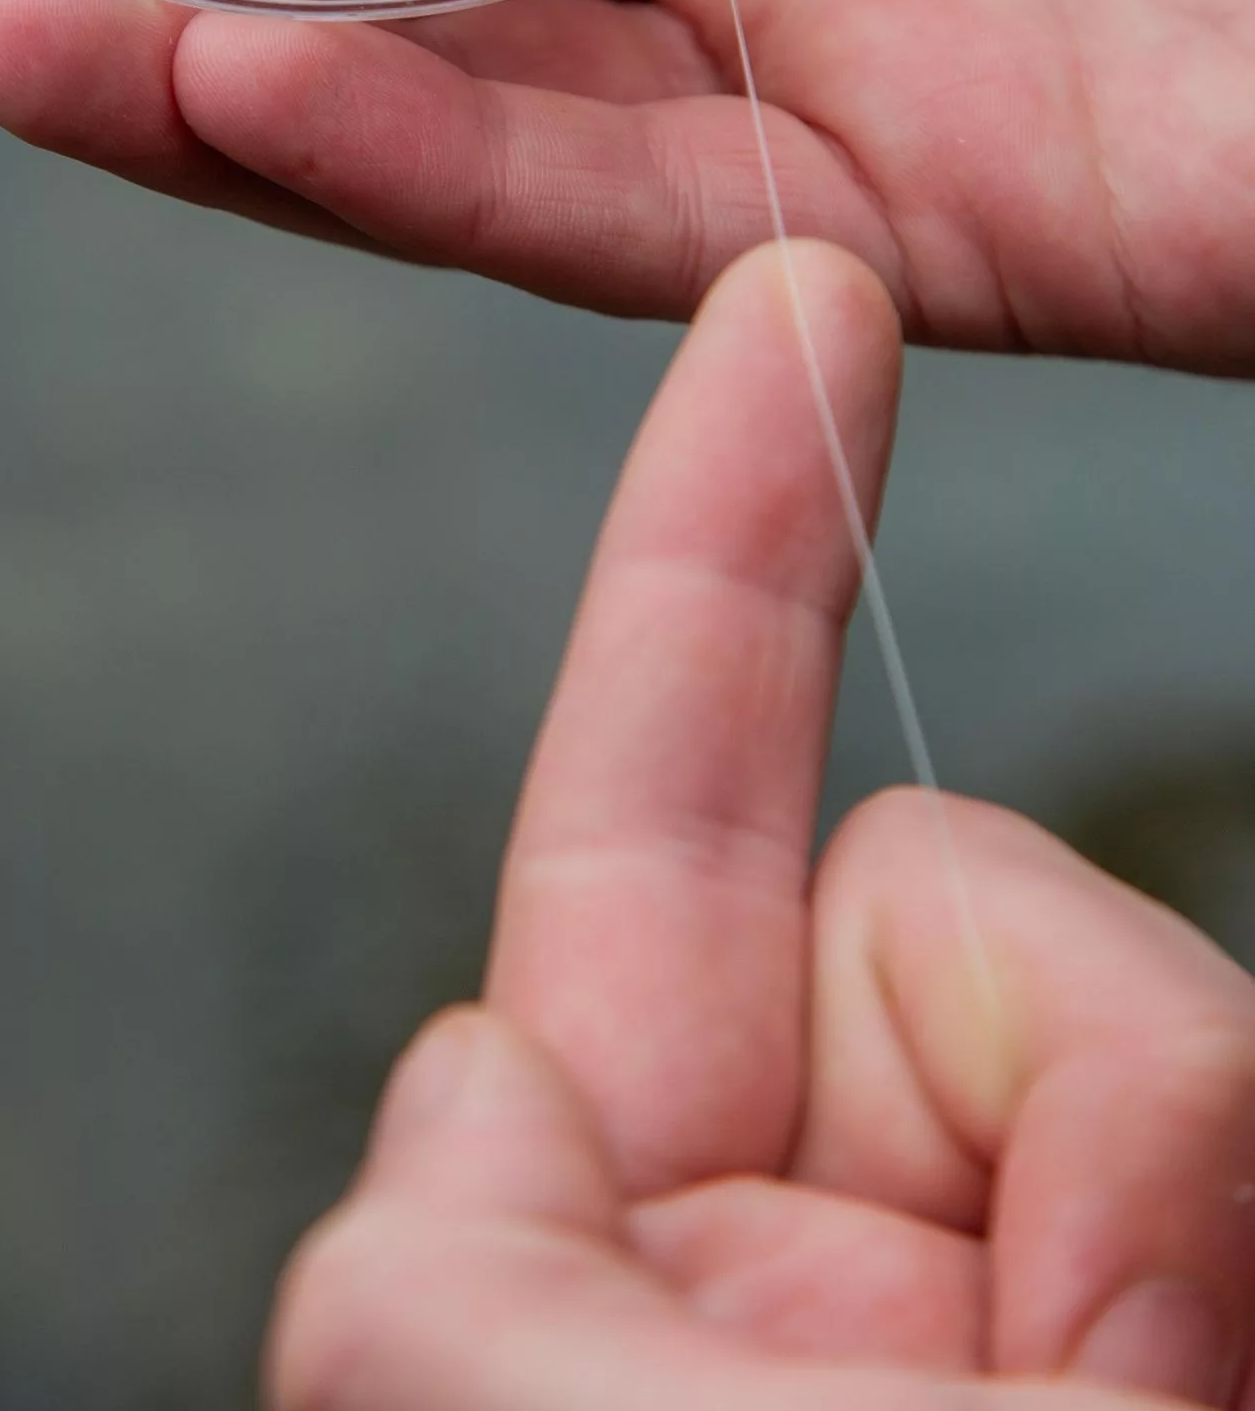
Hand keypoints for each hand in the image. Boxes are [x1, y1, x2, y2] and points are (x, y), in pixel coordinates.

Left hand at [266, 245, 1254, 1410]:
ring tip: (1095, 1398)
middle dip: (1037, 1014)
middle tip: (1050, 1353)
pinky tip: (1159, 1381)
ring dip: (1138, 1154)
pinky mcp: (1184, 1258)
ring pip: (1105, 977)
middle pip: (923, 879)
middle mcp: (810, 1216)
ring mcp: (1012, 1246)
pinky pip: (1216, 1074)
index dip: (710, 545)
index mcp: (618, 1224)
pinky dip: (1199, 1197)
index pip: (647, 803)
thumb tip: (479, 1066)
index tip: (791, 304)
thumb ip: (428, 1261)